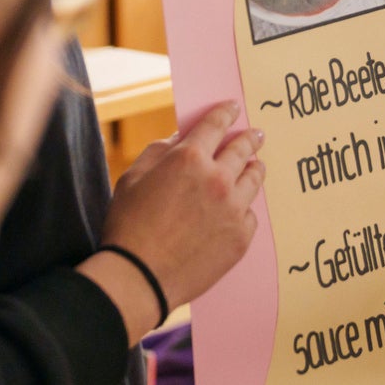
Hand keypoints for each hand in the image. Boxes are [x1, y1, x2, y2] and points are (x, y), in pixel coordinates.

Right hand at [100, 101, 265, 311]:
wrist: (139, 277)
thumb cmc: (129, 226)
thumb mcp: (133, 178)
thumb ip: (160, 151)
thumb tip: (181, 137)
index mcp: (189, 158)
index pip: (216, 124)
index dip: (226, 112)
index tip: (233, 107)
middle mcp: (217, 179)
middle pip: (243, 149)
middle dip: (250, 138)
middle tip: (256, 134)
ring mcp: (233, 209)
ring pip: (254, 179)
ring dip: (254, 168)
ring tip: (254, 166)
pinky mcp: (241, 237)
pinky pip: (250, 215)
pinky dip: (244, 208)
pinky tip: (240, 208)